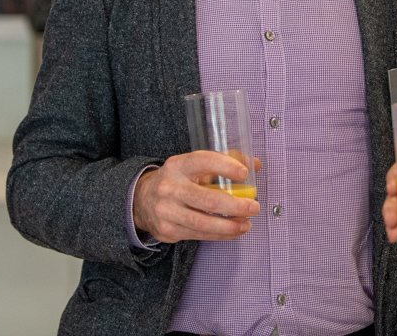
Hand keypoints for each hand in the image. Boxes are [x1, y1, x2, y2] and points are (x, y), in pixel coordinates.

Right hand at [133, 150, 259, 243]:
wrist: (142, 200)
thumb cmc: (177, 180)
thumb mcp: (194, 165)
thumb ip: (224, 161)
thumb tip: (254, 164)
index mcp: (178, 165)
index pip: (204, 162)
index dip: (226, 166)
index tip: (244, 173)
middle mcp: (170, 187)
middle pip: (208, 200)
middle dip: (236, 205)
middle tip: (254, 207)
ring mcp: (168, 211)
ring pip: (204, 222)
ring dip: (230, 226)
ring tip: (246, 223)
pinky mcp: (168, 230)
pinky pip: (199, 235)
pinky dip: (220, 235)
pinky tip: (233, 231)